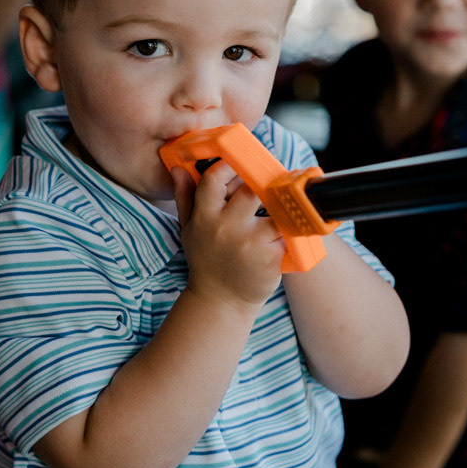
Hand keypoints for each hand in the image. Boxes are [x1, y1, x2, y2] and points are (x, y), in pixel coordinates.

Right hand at [171, 162, 284, 307]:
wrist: (221, 301)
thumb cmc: (207, 260)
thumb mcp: (189, 229)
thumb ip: (185, 197)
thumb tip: (179, 168)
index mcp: (205, 217)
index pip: (214, 179)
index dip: (229, 167)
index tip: (239, 166)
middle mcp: (226, 227)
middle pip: (251, 190)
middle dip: (261, 187)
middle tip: (265, 189)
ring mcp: (250, 242)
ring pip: (275, 209)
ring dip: (279, 210)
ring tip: (276, 215)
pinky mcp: (271, 257)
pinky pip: (287, 233)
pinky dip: (287, 232)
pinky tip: (280, 237)